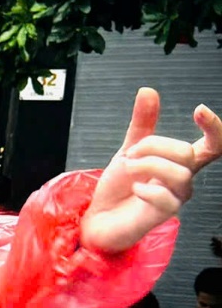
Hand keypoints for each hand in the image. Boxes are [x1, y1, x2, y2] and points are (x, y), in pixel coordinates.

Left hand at [80, 88, 221, 253]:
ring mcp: (175, 198)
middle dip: (154, 146)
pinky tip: (135, 190)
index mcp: (179, 162)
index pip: (213, 145)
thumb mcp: (129, 149)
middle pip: (186, 152)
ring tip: (128, 169)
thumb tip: (148, 91)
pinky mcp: (163, 215)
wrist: (97, 216)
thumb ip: (142, 124)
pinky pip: (166, 199)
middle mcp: (182, 179)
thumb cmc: (118, 187)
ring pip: (179, 174)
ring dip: (147, 165)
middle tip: (131, 154)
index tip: (199, 110)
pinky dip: (146, 190)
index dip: (214, 128)